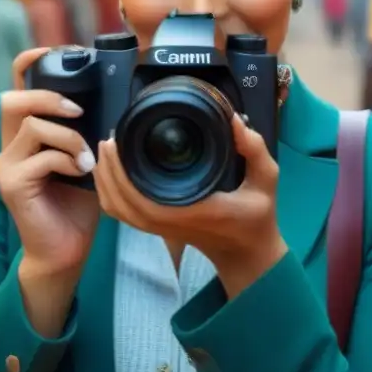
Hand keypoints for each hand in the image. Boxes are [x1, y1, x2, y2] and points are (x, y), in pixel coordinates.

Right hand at [0, 49, 100, 278]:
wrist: (66, 248)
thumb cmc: (78, 202)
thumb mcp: (86, 156)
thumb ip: (87, 129)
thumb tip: (112, 99)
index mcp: (25, 135)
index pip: (17, 88)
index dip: (30, 64)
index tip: (53, 53)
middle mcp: (8, 146)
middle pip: (12, 99)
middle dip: (50, 97)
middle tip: (79, 112)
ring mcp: (6, 165)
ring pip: (31, 126)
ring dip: (68, 137)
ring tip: (87, 157)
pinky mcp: (11, 184)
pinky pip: (41, 157)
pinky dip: (67, 160)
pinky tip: (80, 173)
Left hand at [94, 114, 286, 296]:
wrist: (247, 252)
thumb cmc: (257, 217)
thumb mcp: (266, 180)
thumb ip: (254, 150)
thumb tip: (233, 119)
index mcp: (191, 211)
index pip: (140, 198)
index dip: (119, 172)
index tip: (117, 141)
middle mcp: (169, 221)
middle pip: (119, 203)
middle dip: (106, 170)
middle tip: (108, 137)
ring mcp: (160, 227)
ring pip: (117, 210)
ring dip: (105, 182)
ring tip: (106, 151)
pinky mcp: (157, 227)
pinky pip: (123, 214)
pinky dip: (110, 194)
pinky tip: (112, 172)